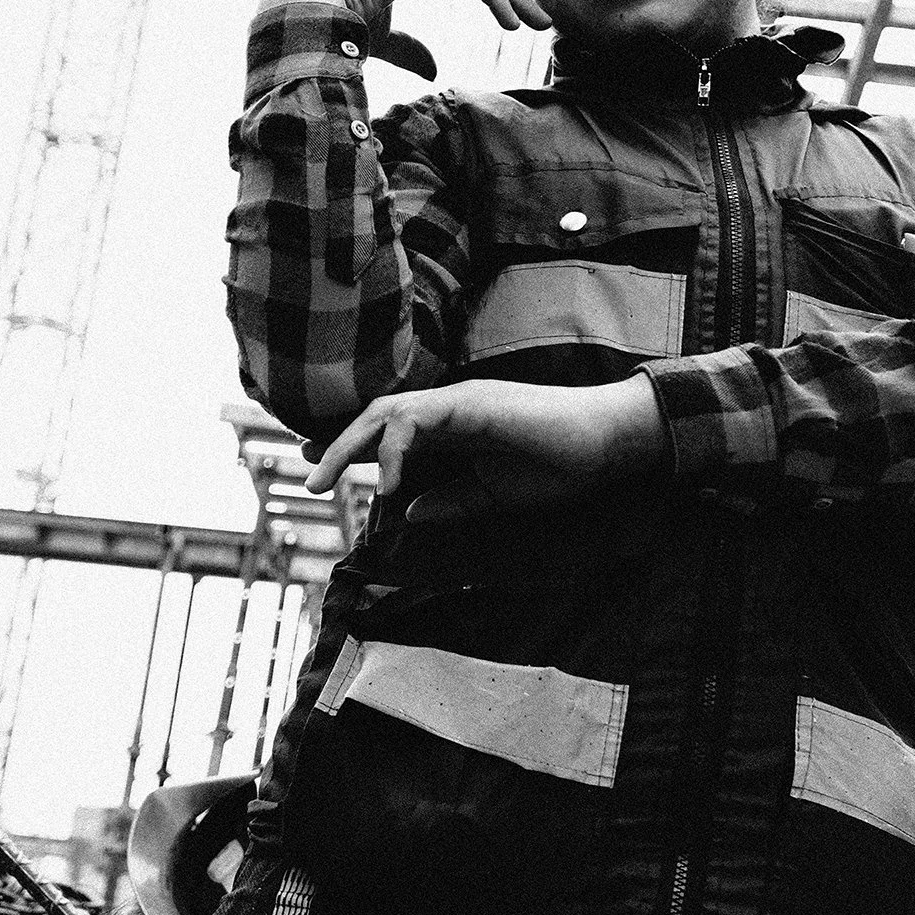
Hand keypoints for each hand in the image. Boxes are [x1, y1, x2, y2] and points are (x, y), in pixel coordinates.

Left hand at [302, 376, 667, 522]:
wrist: (606, 442)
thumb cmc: (559, 464)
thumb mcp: (494, 494)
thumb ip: (451, 502)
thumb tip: (407, 513)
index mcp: (453, 427)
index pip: (389, 431)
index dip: (350, 447)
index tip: (316, 469)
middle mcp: (448, 407)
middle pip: (377, 418)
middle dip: (336, 446)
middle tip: (308, 481)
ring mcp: (459, 400)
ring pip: (387, 412)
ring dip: (350, 445)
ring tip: (326, 480)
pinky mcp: (472, 403)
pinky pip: (418, 418)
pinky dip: (394, 447)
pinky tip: (387, 483)